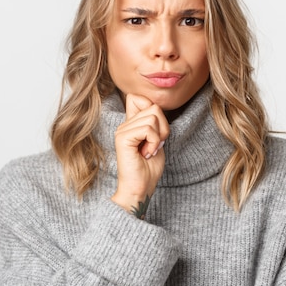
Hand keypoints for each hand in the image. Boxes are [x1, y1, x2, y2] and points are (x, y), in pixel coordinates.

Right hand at [110, 93, 169, 214]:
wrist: (140, 189)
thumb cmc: (149, 169)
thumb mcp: (157, 140)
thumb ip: (155, 123)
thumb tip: (156, 107)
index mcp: (131, 124)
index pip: (138, 97)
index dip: (154, 109)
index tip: (157, 132)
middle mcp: (125, 124)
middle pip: (153, 107)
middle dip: (163, 127)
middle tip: (156, 145)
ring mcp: (122, 130)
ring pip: (153, 117)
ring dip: (159, 137)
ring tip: (150, 150)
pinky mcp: (123, 138)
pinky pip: (148, 129)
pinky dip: (154, 142)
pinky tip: (147, 153)